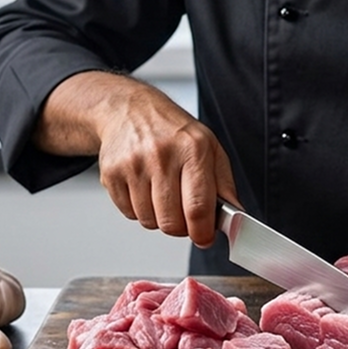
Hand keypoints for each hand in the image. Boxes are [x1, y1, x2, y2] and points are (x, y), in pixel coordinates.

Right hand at [34, 72, 236, 246]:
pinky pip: (129, 213)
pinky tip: (144, 189)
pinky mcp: (111, 174)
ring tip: (163, 194)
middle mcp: (161, 156)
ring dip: (159, 218)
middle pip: (171, 222)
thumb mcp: (210, 148)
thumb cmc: (174, 132)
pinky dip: (139, 210)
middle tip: (184, 216)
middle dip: (181, 228)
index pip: (198, 207)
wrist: (131, 110)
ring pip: (149, 221)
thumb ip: (225, 185)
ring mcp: (133, 165)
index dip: (203, 232)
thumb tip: (236, 216)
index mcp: (193, 149)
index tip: (205, 238)